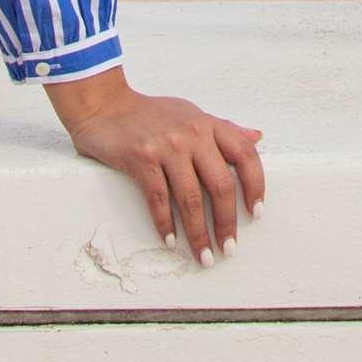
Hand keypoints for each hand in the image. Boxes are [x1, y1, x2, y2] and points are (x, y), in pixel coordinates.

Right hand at [43, 66, 266, 260]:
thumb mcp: (191, 114)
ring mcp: (167, 146)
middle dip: (226, 222)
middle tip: (229, 248)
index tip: (255, 212)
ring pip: (191, 198)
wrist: (105, 105)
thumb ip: (223, 128)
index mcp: (208, 124)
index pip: (245, 155)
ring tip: (203, 256)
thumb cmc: (149, 113)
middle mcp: (192, 133)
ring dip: (198, 233)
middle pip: (221, 184)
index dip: (255, 185)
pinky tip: (171, 241)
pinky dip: (166, 224)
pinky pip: (159, 199)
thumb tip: (256, 137)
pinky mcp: (142, 158)